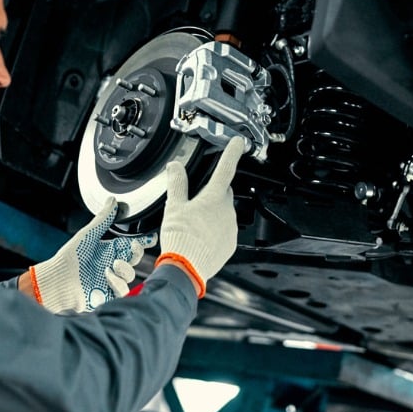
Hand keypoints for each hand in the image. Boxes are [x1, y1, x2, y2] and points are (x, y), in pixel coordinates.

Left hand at [31, 196, 156, 312]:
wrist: (58, 280)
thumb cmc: (69, 257)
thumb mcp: (88, 235)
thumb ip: (103, 219)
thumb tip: (112, 200)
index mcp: (109, 250)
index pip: (131, 244)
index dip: (143, 241)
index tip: (151, 237)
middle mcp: (112, 264)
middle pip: (135, 258)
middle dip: (137, 252)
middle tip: (133, 246)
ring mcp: (111, 280)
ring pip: (131, 274)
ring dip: (124, 269)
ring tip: (111, 266)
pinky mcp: (108, 294)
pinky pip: (123, 289)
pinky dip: (118, 283)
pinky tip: (107, 277)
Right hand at [157, 136, 244, 296]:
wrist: (186, 269)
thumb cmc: (180, 239)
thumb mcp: (174, 207)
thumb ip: (177, 183)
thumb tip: (175, 166)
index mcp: (214, 198)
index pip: (226, 168)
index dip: (232, 153)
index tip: (238, 142)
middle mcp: (227, 211)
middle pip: (223, 193)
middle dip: (212, 192)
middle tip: (195, 201)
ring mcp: (231, 228)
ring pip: (224, 213)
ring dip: (213, 214)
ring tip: (194, 225)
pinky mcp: (230, 244)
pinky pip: (225, 231)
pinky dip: (215, 231)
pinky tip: (200, 237)